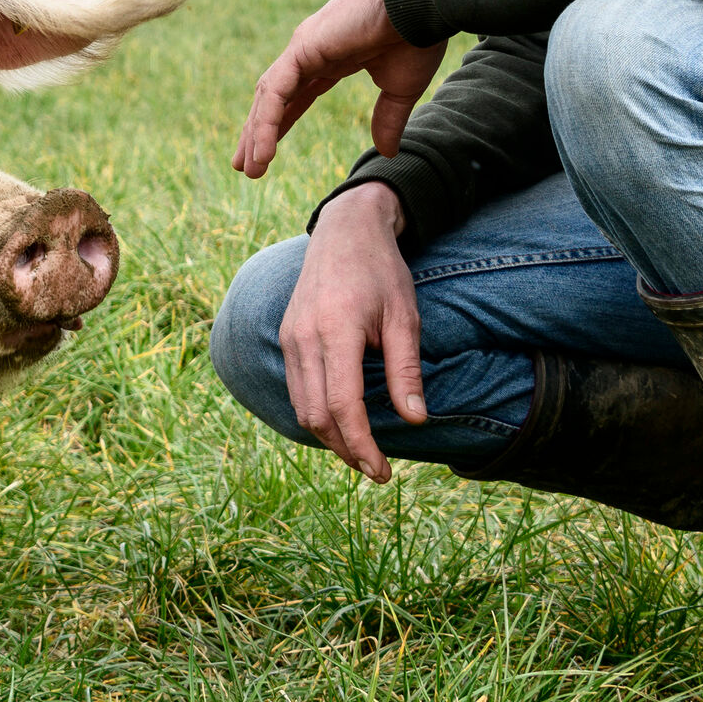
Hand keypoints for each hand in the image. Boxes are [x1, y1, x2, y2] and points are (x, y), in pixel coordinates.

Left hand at [231, 0, 445, 179]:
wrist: (421, 3)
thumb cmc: (416, 35)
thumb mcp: (400, 88)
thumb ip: (388, 119)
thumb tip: (387, 152)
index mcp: (332, 58)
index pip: (296, 97)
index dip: (279, 124)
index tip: (266, 154)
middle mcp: (310, 51)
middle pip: (274, 98)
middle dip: (257, 131)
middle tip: (244, 165)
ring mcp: (304, 48)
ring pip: (269, 96)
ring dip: (256, 132)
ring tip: (248, 168)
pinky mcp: (303, 48)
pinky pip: (276, 91)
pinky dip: (266, 121)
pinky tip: (262, 150)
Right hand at [280, 182, 421, 479]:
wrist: (345, 230)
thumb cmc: (381, 271)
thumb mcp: (404, 316)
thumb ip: (406, 369)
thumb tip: (416, 420)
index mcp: (336, 330)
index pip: (343, 406)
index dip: (362, 445)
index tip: (382, 471)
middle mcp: (304, 338)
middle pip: (317, 416)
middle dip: (346, 450)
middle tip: (376, 470)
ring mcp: (290, 337)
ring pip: (302, 407)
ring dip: (330, 437)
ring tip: (361, 452)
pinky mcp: (287, 337)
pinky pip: (297, 389)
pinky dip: (317, 414)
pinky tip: (342, 423)